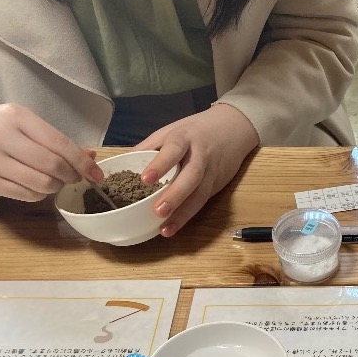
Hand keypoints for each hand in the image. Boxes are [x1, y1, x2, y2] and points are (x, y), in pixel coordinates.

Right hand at [0, 102, 104, 200]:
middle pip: (52, 165)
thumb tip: (91, 158)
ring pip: (41, 183)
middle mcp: (2, 136)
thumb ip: (58, 140)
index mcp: (16, 117)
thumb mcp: (27, 124)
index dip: (82, 162)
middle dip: (71, 176)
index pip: (59, 143)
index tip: (97, 175)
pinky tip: (36, 186)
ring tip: (54, 180)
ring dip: (56, 186)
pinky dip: (38, 195)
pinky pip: (25, 195)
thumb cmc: (2, 129)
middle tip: (74, 177)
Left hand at [134, 103, 258, 236]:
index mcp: (185, 138)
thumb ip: (150, 146)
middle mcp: (201, 156)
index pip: (174, 150)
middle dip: (175, 195)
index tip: (145, 179)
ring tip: (165, 229)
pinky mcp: (218, 185)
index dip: (161, 164)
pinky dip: (188, 215)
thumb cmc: (197, 129)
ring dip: (183, 214)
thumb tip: (123, 163)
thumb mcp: (172, 130)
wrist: (235, 127)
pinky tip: (174, 226)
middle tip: (158, 212)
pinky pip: (202, 201)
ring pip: (200, 194)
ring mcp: (212, 172)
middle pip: (191, 177)